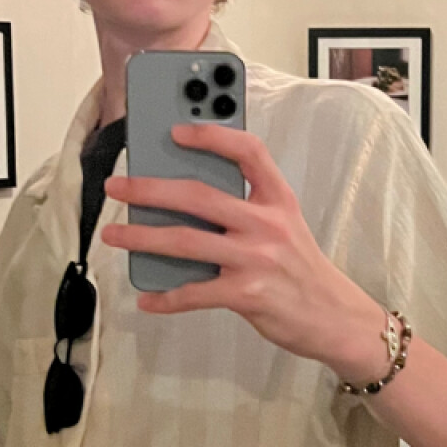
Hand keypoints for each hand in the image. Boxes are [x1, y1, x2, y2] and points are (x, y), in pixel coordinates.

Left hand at [102, 124, 385, 379]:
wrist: (333, 314)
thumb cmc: (300, 264)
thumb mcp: (285, 222)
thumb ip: (247, 205)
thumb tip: (186, 196)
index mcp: (278, 198)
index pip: (248, 151)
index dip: (212, 136)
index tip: (176, 131)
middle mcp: (268, 222)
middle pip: (199, 196)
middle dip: (150, 189)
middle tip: (117, 186)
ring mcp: (256, 258)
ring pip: (186, 241)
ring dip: (142, 236)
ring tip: (113, 234)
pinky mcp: (247, 294)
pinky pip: (194, 292)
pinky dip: (166, 296)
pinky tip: (147, 296)